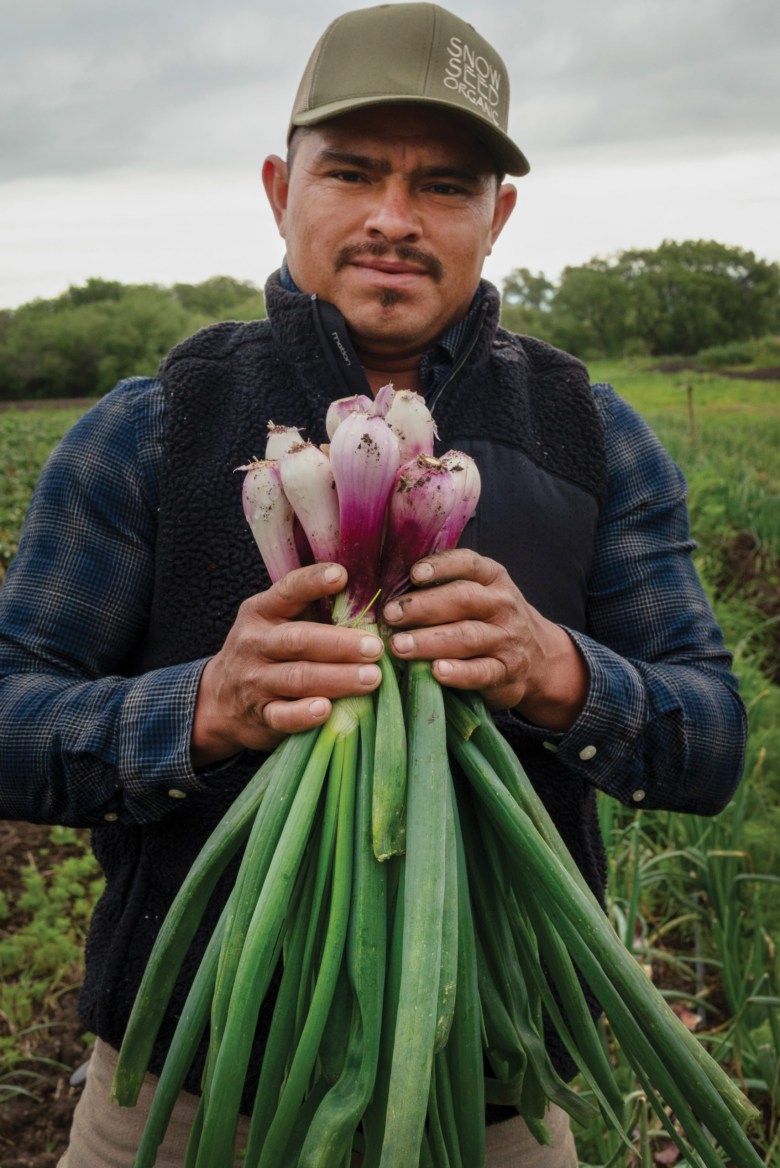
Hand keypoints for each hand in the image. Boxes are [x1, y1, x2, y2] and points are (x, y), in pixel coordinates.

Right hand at [192, 563, 382, 764]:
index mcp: (261, 612)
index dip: (313, 583)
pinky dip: (304, 714)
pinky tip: (326, 710)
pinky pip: (282, 716)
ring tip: (371, 678)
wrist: (218, 699)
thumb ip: (310, 610)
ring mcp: (256, 681)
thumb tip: (368, 599)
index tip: (342, 576)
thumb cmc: (265, 652)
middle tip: (375, 648)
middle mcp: (256, 643)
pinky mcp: (260, 715)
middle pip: (299, 640)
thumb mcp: (274, 622)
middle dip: (340, 643)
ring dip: (337, 678)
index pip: (288, 592)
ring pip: (297, 678)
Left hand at [381, 549, 587, 730]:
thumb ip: (446, 587)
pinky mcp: (506, 672)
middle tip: (390, 615)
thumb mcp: (481, 593)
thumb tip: (390, 587)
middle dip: (422, 607)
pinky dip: (458, 673)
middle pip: (462, 599)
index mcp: (493, 578)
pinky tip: (436, 672)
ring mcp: (506, 639)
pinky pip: (481, 672)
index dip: (440, 566)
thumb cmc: (492, 619)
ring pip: (467, 636)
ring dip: (429, 641)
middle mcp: (502, 605)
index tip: (414, 574)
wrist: (540, 658)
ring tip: (399, 646)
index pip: (468, 564)